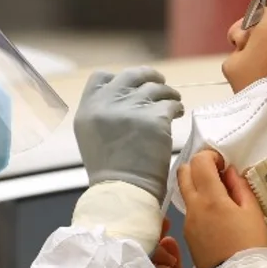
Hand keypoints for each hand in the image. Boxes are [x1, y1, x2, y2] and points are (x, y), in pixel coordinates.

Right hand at [73, 67, 183, 200]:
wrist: (124, 192)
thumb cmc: (110, 172)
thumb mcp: (91, 136)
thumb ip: (102, 113)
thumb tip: (124, 98)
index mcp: (88, 108)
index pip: (101, 77)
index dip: (119, 80)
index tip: (131, 88)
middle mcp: (107, 103)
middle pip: (131, 75)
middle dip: (148, 76)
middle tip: (159, 83)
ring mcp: (131, 108)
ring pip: (156, 87)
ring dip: (166, 93)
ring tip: (173, 102)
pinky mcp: (154, 118)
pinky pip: (171, 103)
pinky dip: (176, 106)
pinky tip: (178, 114)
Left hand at [178, 150, 266, 267]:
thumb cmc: (249, 244)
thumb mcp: (252, 211)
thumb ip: (239, 186)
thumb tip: (228, 171)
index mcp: (210, 198)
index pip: (199, 162)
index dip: (211, 156)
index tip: (223, 164)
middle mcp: (193, 207)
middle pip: (183, 172)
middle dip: (198, 166)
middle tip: (217, 175)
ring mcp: (187, 221)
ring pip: (184, 191)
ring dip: (197, 185)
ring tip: (219, 196)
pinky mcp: (187, 233)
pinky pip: (189, 210)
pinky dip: (199, 203)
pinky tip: (216, 215)